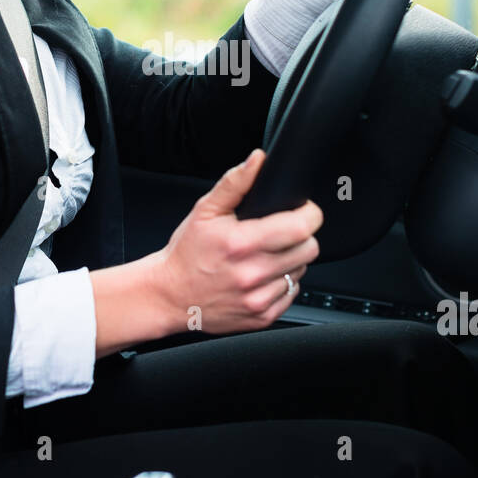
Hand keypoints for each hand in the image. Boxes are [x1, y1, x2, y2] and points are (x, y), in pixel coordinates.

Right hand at [154, 149, 322, 333]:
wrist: (169, 295)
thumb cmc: (187, 252)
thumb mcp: (205, 211)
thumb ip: (235, 183)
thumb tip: (258, 160)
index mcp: (242, 243)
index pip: (302, 227)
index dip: (308, 214)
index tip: (302, 211)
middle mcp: (252, 274)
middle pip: (309, 250)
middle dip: (301, 237)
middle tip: (280, 233)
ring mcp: (258, 299)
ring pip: (301, 272)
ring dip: (290, 261)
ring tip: (264, 256)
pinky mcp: (262, 317)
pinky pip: (290, 294)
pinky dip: (281, 284)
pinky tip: (260, 277)